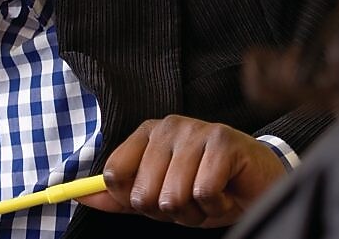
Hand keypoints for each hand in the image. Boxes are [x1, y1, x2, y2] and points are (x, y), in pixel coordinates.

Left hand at [76, 115, 286, 227]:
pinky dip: (215, 207)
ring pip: (173, 196)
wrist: (260, 184)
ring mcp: (197, 130)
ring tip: (210, 196)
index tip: (155, 197)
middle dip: (169, 212)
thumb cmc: (208, 187)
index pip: (113, 174)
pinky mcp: (224, 142)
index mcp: (147, 133)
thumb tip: (78, 197)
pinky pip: (203, 194)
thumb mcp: (158, 195)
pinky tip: (226, 192)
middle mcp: (169, 126)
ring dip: (194, 212)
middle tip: (191, 199)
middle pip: (143, 193)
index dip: (134, 199)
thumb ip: (119, 197)